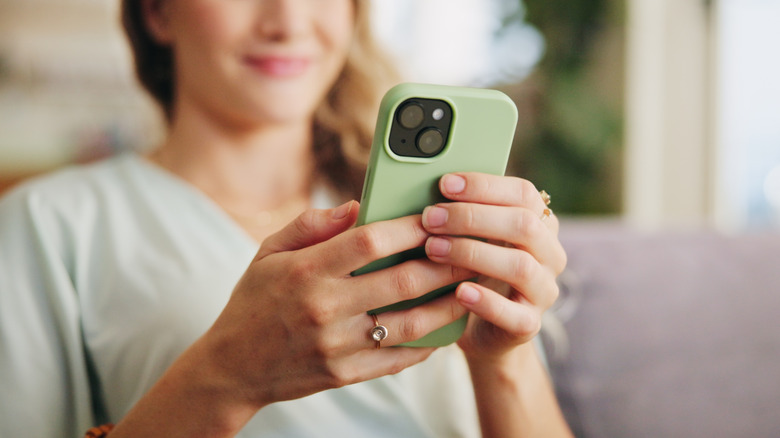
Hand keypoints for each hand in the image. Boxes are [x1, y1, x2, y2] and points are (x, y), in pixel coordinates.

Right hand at [197, 200, 473, 408]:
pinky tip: (445, 328)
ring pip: (409, 324)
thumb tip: (357, 205)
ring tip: (469, 288)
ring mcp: (337, 345)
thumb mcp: (269, 252)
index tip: (437, 216)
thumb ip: (311, 224)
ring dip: (447, 306)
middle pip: (401, 281)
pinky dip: (427, 343)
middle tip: (470, 249)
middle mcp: (324, 308)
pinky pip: (398, 358)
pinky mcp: (345, 374)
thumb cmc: (253, 301)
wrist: (231, 368)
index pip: (370, 241)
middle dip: (444, 263)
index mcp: (306, 271)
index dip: (410, 226)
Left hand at [421, 173, 566, 361]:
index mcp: (541, 224)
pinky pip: (514, 314)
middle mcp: (550, 255)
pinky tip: (460, 291)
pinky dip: (486, 301)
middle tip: (430, 218)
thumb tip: (431, 187)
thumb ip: (466, 213)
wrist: (482, 328)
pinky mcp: (530, 325)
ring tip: (433, 249)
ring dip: (472, 253)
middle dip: (472, 217)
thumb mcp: (474, 237)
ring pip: (520, 266)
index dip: (484, 185)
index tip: (445, 184)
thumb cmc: (473, 270)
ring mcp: (544, 291)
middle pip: (523, 225)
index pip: (523, 193)